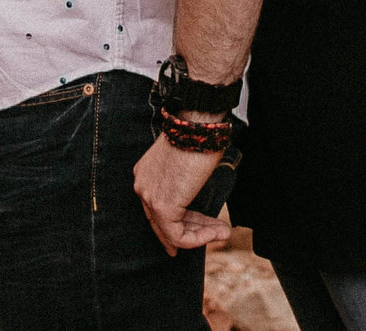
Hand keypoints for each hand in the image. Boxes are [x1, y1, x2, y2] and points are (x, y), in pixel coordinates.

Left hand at [133, 134, 231, 254]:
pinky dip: (199, 239)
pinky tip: (217, 231)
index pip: (158, 208)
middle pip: (162, 223)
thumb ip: (184, 181)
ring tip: (223, 232)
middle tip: (213, 235)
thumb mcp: (186, 161)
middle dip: (191, 232)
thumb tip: (198, 193)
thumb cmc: (197, 136)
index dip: (180, 223)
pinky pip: (178, 235)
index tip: (198, 230)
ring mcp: (149, 198)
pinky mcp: (162, 207)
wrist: (197, 126)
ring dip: (201, 235)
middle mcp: (142, 186)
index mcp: (146, 174)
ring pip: (171, 232)